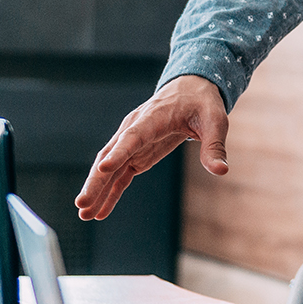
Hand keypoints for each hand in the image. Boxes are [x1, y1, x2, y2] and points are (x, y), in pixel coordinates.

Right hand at [77, 75, 228, 219]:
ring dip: (96, 190)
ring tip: (83, 213)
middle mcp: (135, 130)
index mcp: (153, 117)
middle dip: (96, 180)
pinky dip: (110, 193)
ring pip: (109, 168)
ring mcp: (132, 143)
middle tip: (81, 203)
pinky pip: (120, 176)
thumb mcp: (215, 120)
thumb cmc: (202, 103)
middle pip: (110, 156)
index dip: (117, 153)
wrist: (191, 90)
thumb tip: (221, 170)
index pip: (132, 137)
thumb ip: (214, 145)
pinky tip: (100, 212)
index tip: (102, 168)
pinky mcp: (137, 155)